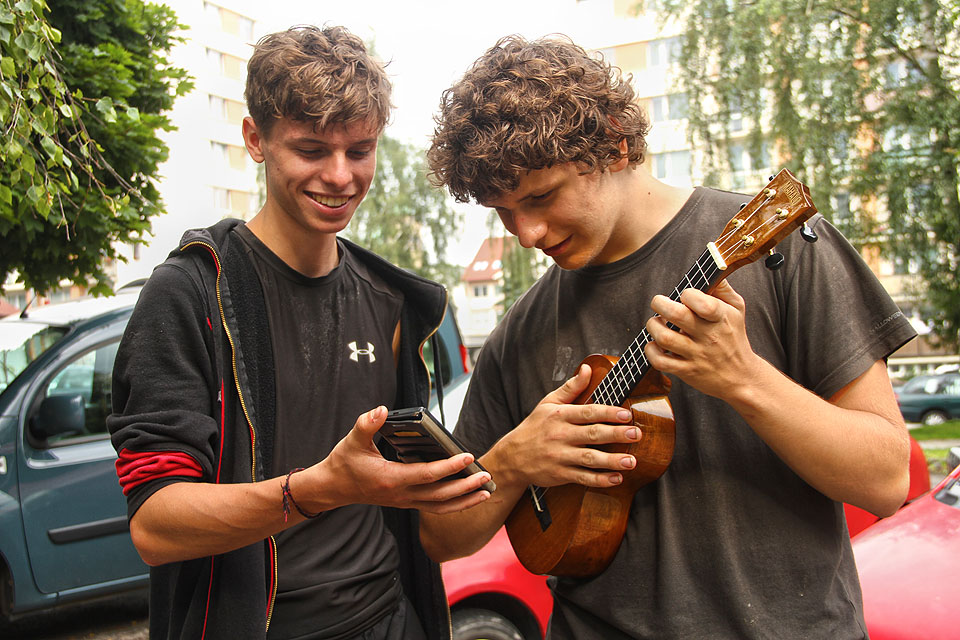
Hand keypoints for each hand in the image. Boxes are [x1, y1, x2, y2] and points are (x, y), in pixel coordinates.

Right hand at [299, 406, 492, 514]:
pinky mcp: (407, 503)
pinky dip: (454, 505)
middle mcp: (401, 495)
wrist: (333, 488)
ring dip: (465, 500)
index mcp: (391, 479)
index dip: (449, 466)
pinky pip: (435, 507)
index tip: (467, 456)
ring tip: (486, 492)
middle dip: (466, 486)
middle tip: (486, 476)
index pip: (427, 475)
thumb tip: (381, 410)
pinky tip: (469, 498)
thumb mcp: (352, 440)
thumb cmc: (344, 462)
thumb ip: (367, 424)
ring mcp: (405, 502)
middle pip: (440, 495)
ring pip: (440, 507)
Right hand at [490, 364, 640, 489]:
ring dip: (612, 461)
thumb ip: (571, 388)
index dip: (607, 413)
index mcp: (559, 416)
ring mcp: (560, 456)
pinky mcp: (560, 474)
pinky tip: (616, 478)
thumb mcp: (548, 403)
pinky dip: (600, 480)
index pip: (587, 413)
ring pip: (589, 458)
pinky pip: (583, 478)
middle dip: (615, 434)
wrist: (512, 457)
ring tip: (631, 461)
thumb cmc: (534, 427)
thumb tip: (587, 369)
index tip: (626, 414)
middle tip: (636, 434)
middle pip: (592, 434)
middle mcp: (560, 435)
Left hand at [644, 280, 764, 398]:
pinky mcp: (686, 371)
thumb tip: (713, 268)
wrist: (741, 377)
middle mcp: (708, 336)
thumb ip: (723, 288)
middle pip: (678, 315)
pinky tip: (655, 344)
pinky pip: (661, 361)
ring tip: (656, 323)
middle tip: (659, 303)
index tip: (685, 295)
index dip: (688, 294)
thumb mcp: (737, 309)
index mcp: (721, 317)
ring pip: (665, 338)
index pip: (702, 302)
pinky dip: (651, 351)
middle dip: (660, 304)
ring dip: (653, 326)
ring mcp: (696, 355)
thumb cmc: (734, 337)